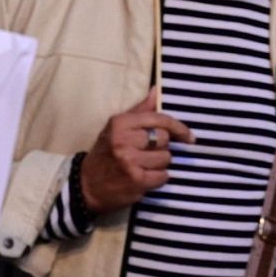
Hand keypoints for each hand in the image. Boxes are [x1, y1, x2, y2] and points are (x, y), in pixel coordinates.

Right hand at [79, 91, 194, 213]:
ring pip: (166, 158)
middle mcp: (124, 139)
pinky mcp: (137, 180)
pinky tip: (145, 177)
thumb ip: (139, 111)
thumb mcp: (116, 128)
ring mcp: (130, 160)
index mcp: (120, 123)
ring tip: (144, 166)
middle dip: (161, 147)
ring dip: (159, 164)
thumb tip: (156, 91)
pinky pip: (163, 176)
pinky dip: (158, 178)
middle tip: (148, 153)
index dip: (178, 128)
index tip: (188, 136)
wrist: (87, 185)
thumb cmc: (105, 153)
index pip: (158, 119)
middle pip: (164, 139)